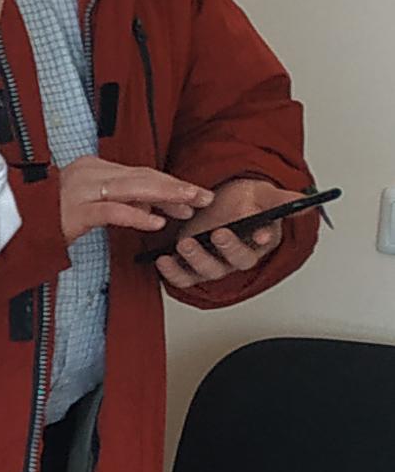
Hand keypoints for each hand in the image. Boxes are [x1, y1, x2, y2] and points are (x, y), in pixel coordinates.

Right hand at [58, 156, 212, 244]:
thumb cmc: (48, 219)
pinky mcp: (76, 211)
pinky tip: (156, 223)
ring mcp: (82, 190)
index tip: (192, 195)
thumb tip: (151, 206)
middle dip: (176, 187)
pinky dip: (137, 216)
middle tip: (203, 196)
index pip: (140, 173)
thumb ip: (118, 201)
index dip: (169, 183)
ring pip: (134, 189)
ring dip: (166, 197)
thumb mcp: (87, 204)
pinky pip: (114, 212)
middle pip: (142, 176)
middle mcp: (89, 172)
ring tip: (190, 205)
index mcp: (93, 167)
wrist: (14, 229)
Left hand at [155, 174, 303, 297]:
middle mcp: (239, 257)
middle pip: (237, 261)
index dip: (264, 240)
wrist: (218, 200)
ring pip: (209, 270)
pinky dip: (172, 271)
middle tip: (219, 233)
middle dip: (229, 248)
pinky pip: (184, 276)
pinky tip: (163, 259)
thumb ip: (284, 201)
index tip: (262, 235)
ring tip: (186, 243)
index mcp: (262, 240)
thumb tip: (309, 205)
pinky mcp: (193, 268)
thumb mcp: (264, 195)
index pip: (266, 244)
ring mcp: (216, 264)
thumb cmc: (244, 200)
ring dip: (197, 259)